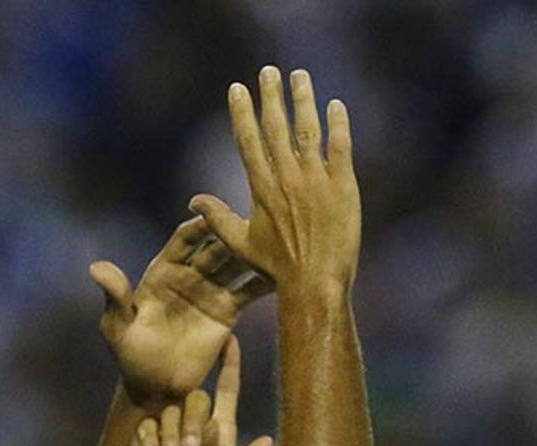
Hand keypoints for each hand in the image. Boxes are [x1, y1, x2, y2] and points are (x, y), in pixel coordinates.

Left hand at [91, 218, 270, 403]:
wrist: (155, 387)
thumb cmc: (130, 355)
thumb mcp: (118, 326)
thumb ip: (114, 296)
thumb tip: (96, 268)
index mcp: (163, 270)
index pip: (184, 239)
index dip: (198, 225)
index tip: (212, 212)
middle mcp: (190, 274)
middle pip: (216, 247)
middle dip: (234, 232)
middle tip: (256, 218)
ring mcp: (211, 291)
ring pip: (237, 264)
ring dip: (254, 251)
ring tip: (278, 239)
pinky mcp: (228, 312)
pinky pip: (249, 292)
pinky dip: (266, 281)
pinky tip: (287, 271)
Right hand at [123, 336, 274, 445]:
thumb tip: (268, 440)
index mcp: (220, 438)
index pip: (226, 393)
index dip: (229, 367)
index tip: (230, 339)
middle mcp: (194, 429)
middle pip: (195, 397)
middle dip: (192, 421)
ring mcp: (168, 434)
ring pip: (169, 411)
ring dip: (172, 436)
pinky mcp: (144, 443)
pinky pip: (147, 425)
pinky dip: (152, 440)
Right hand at [189, 67, 359, 292]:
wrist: (315, 283)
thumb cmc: (276, 268)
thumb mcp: (240, 243)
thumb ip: (217, 218)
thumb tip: (193, 200)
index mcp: (261, 188)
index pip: (248, 140)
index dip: (242, 112)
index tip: (238, 88)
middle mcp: (287, 178)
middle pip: (276, 127)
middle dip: (271, 96)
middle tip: (269, 71)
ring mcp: (316, 180)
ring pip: (308, 130)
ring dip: (303, 99)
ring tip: (299, 75)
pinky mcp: (343, 187)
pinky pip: (340, 147)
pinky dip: (338, 125)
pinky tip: (335, 105)